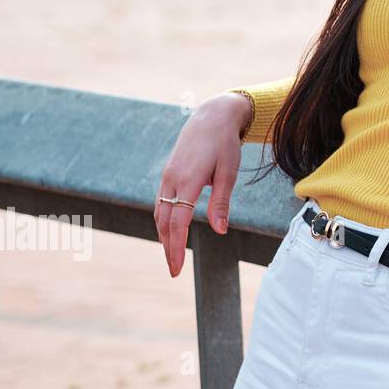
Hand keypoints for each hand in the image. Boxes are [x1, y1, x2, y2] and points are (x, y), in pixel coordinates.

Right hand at [153, 92, 249, 276]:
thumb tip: (220, 231)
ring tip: (172, 256)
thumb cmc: (224, 144)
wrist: (211, 117)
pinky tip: (170, 231)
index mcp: (188, 180)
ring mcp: (167, 177)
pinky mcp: (168, 175)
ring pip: (160, 214)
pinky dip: (163, 221)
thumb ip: (221, 202)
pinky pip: (161, 203)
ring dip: (163, 236)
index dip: (176, 247)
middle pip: (164, 222)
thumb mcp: (229, 172)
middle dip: (168, 248)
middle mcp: (172, 180)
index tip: (178, 268)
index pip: (178, 222)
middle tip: (174, 271)